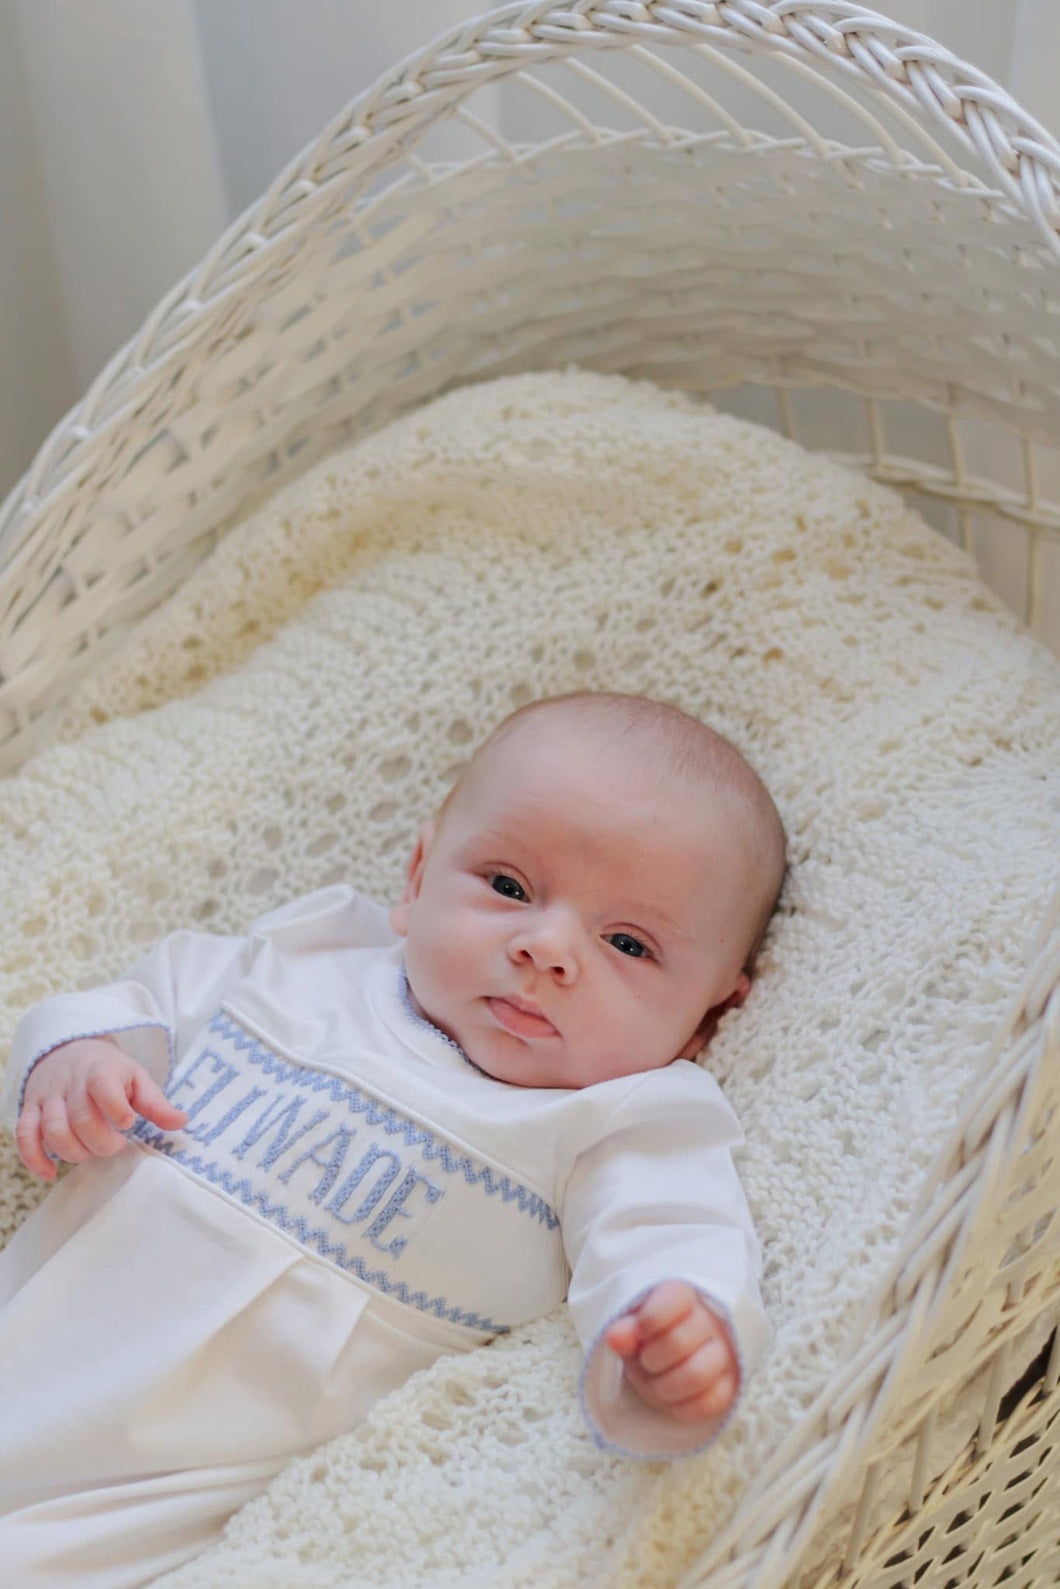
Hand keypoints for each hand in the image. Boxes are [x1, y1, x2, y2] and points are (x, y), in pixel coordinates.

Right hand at [16, 1036, 187, 1180]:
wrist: (68, 1049)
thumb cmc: (109, 1071)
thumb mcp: (137, 1078)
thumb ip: (156, 1103)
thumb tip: (182, 1123)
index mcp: (101, 1070)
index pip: (102, 1083)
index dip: (114, 1106)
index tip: (127, 1123)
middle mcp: (71, 1082)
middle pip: (80, 1119)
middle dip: (100, 1141)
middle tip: (116, 1145)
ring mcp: (47, 1097)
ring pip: (52, 1129)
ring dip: (73, 1151)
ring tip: (90, 1152)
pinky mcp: (30, 1110)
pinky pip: (24, 1135)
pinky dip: (34, 1158)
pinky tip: (50, 1173)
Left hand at [605, 1279, 738, 1423]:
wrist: (679, 1351)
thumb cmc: (652, 1334)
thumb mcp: (633, 1326)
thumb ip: (624, 1329)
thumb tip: (616, 1338)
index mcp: (684, 1295)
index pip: (674, 1299)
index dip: (650, 1319)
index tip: (641, 1331)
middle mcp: (711, 1319)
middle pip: (678, 1342)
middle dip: (650, 1360)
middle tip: (645, 1362)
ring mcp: (726, 1352)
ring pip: (696, 1374)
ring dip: (665, 1387)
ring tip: (657, 1383)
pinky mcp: (732, 1384)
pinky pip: (710, 1402)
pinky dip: (683, 1407)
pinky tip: (673, 1398)